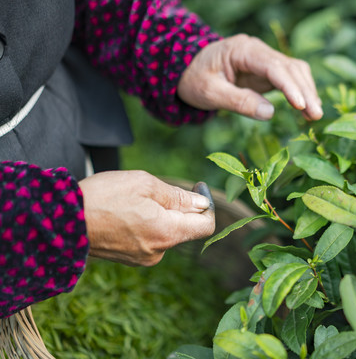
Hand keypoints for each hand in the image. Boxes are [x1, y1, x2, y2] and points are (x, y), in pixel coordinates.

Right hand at [78, 171, 214, 266]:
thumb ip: (178, 196)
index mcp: (167, 232)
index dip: (207, 205)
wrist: (60, 222)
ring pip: (166, 232)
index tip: (197, 187)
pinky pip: (150, 239)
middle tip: (156, 189)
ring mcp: (144, 258)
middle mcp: (159, 251)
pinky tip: (125, 213)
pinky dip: (147, 224)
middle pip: (185, 228)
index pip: (206, 226)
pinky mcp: (130, 259)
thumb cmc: (103, 197)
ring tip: (133, 201)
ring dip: (160, 215)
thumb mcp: (145, 184)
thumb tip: (202, 204)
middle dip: (179, 207)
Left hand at [177, 34, 322, 120]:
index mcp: (242, 50)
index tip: (301, 105)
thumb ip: (238, 102)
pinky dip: (300, 93)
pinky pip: (290, 79)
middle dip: (305, 91)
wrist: (187, 70)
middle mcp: (257, 51)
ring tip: (314, 116)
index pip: (273, 66)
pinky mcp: (267, 72)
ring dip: (307, 92)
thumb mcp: (210, 93)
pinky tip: (307, 109)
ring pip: (295, 71)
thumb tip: (269, 114)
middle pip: (289, 67)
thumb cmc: (195, 79)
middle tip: (315, 115)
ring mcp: (264, 60)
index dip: (289, 86)